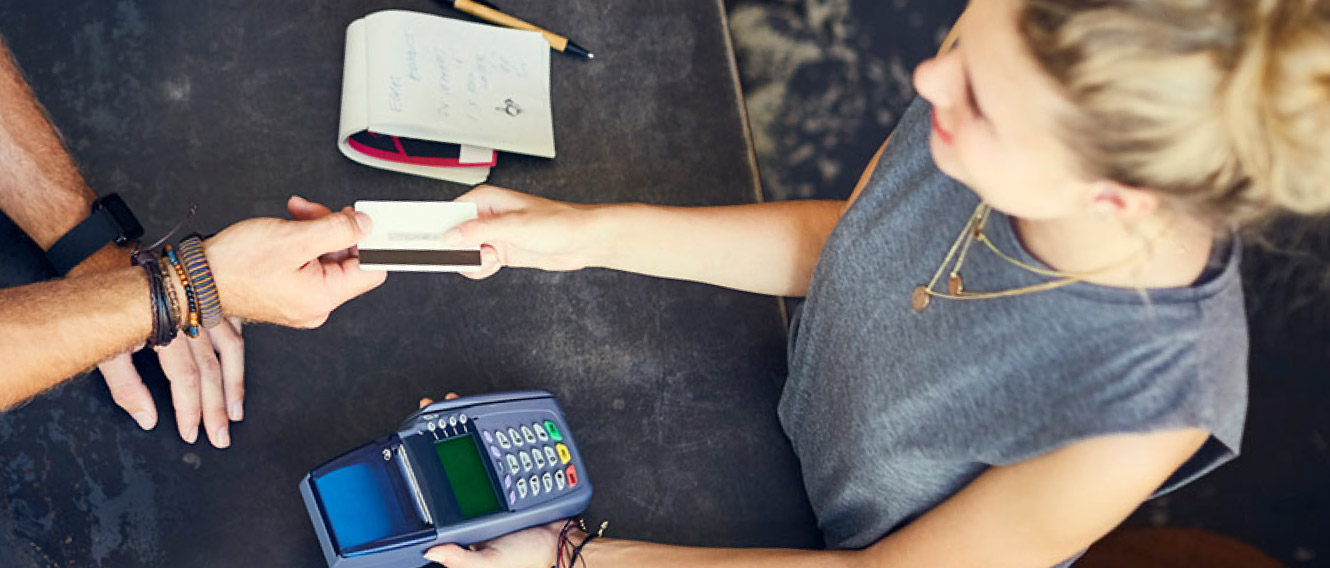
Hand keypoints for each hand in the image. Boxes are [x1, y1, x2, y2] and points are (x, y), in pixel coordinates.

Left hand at [71, 244, 245, 447]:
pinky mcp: (215, 297)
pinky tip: (239, 370)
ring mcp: (207, 304)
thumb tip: (146, 418)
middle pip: (212, 370)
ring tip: (236, 411)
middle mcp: (192, 315)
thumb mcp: (106, 346)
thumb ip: (126, 386)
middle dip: (217, 408)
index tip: (191, 431)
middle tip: (220, 436)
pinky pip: (236, 327)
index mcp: (167, 327)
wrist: (112, 260)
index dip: (190, 408)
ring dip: (235, 385)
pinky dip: (239, 352)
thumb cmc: (107, 304)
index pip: (186, 377)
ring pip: (231, 350)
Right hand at [204, 195, 387, 327]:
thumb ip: (337, 230)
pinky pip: (310, 264)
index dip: (372, 242)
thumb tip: (365, 225)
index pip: (372, 269)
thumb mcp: (294, 237)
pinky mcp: (291, 293)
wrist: (197, 278)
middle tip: (315, 211)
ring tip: (295, 215)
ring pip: (328, 257)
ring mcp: (303, 301)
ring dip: (316, 230)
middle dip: (335, 228)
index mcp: (323, 297)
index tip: (370, 222)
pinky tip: (290, 227)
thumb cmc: (234, 264)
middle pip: (348, 259)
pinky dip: (304, 242)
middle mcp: (317, 305)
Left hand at [416, 394, 573, 567]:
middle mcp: (478, 494)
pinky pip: (503, 446)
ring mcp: (496, 479)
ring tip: (456, 404)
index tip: (413, 440)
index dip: (424, 462)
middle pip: (454, 457)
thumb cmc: (526, 555)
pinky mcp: (515, 469)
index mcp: (464, 515)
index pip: (438, 484)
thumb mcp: (488, 561)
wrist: (562, 542)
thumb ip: (462, 558)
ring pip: (477, 446)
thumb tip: (432, 550)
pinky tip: (488, 417)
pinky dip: (496, 428)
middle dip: (440, 431)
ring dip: (466, 423)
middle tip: (431, 408)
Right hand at [444, 185, 605, 279]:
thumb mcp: (515, 226)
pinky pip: (477, 263)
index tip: (420, 241)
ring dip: (472, 261)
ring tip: (492, 258)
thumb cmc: (557, 224)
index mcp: (484, 199)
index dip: (433, 227)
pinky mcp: (500, 251)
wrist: (582, 241)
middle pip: (451, 235)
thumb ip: (480, 230)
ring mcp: (492, 235)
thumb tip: (451, 236)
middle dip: (455, 249)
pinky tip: (497, 265)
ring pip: (463, 253)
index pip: (447, 212)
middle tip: (462, 256)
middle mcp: (485, 216)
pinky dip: (481, 269)